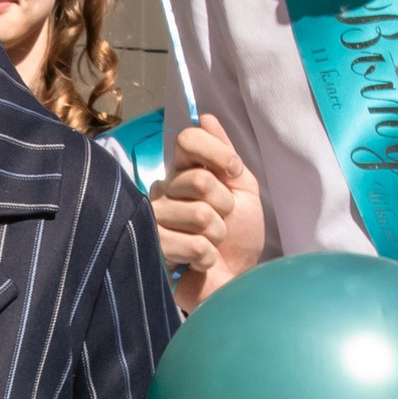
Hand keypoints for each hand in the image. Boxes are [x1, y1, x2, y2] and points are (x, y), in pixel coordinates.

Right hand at [153, 116, 264, 309]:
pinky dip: (207, 257)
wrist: (234, 281)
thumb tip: (206, 116)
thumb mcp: (243, 190)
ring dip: (217, 235)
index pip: (187, 140)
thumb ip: (226, 155)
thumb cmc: (239, 237)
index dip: (217, 154)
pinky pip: (193, 244)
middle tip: (223, 221)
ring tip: (212, 244)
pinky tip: (199, 263)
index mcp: (183, 172)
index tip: (234, 173)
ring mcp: (154, 221)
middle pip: (200, 181)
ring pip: (199, 214)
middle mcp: (163, 192)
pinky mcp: (154, 250)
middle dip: (225, 206)